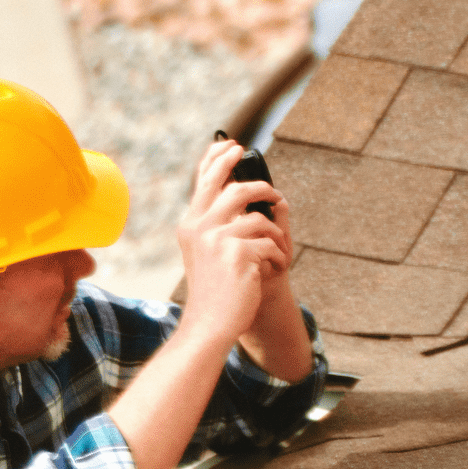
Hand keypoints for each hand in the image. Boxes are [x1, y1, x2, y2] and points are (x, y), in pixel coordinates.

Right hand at [176, 138, 291, 350]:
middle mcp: (200, 227)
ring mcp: (218, 239)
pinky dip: (276, 256)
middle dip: (261, 186)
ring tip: (277, 248)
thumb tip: (241, 193)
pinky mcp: (239, 254)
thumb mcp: (205, 251)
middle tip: (274, 193)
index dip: (218, 157)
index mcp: (190, 224)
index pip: (203, 180)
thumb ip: (215, 223)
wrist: (209, 323)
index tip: (233, 145)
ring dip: (275, 234)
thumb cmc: (212, 289)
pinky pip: (270, 243)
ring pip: (260, 219)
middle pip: (235, 189)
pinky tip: (271, 269)